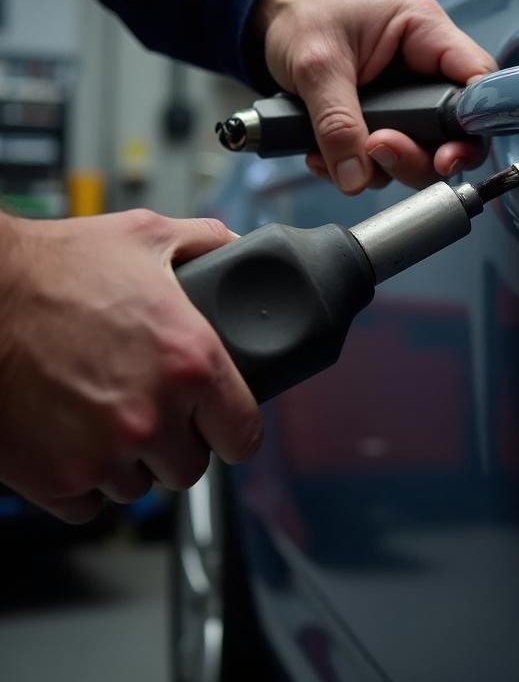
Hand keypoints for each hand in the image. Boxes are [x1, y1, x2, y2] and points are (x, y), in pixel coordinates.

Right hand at [0, 211, 261, 522]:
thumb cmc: (53, 266)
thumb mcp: (146, 235)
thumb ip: (206, 242)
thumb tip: (237, 247)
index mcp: (191, 362)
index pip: (244, 435)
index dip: (233, 426)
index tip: (221, 420)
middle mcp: (153, 416)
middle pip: (191, 467)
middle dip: (177, 441)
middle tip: (154, 406)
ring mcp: (102, 454)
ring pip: (139, 486)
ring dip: (129, 459)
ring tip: (106, 413)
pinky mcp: (53, 481)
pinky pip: (88, 504)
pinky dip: (83, 479)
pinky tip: (73, 437)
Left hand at [253, 0, 496, 193]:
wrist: (276, 15)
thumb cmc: (303, 14)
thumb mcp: (315, 63)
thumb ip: (335, 121)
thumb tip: (355, 176)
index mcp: (425, 31)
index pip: (476, 79)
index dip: (473, 123)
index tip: (447, 156)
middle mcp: (425, 67)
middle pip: (453, 130)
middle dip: (418, 155)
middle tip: (379, 151)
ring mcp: (408, 98)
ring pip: (421, 151)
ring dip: (383, 166)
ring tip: (336, 156)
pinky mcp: (388, 119)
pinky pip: (387, 157)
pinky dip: (358, 167)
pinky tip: (325, 157)